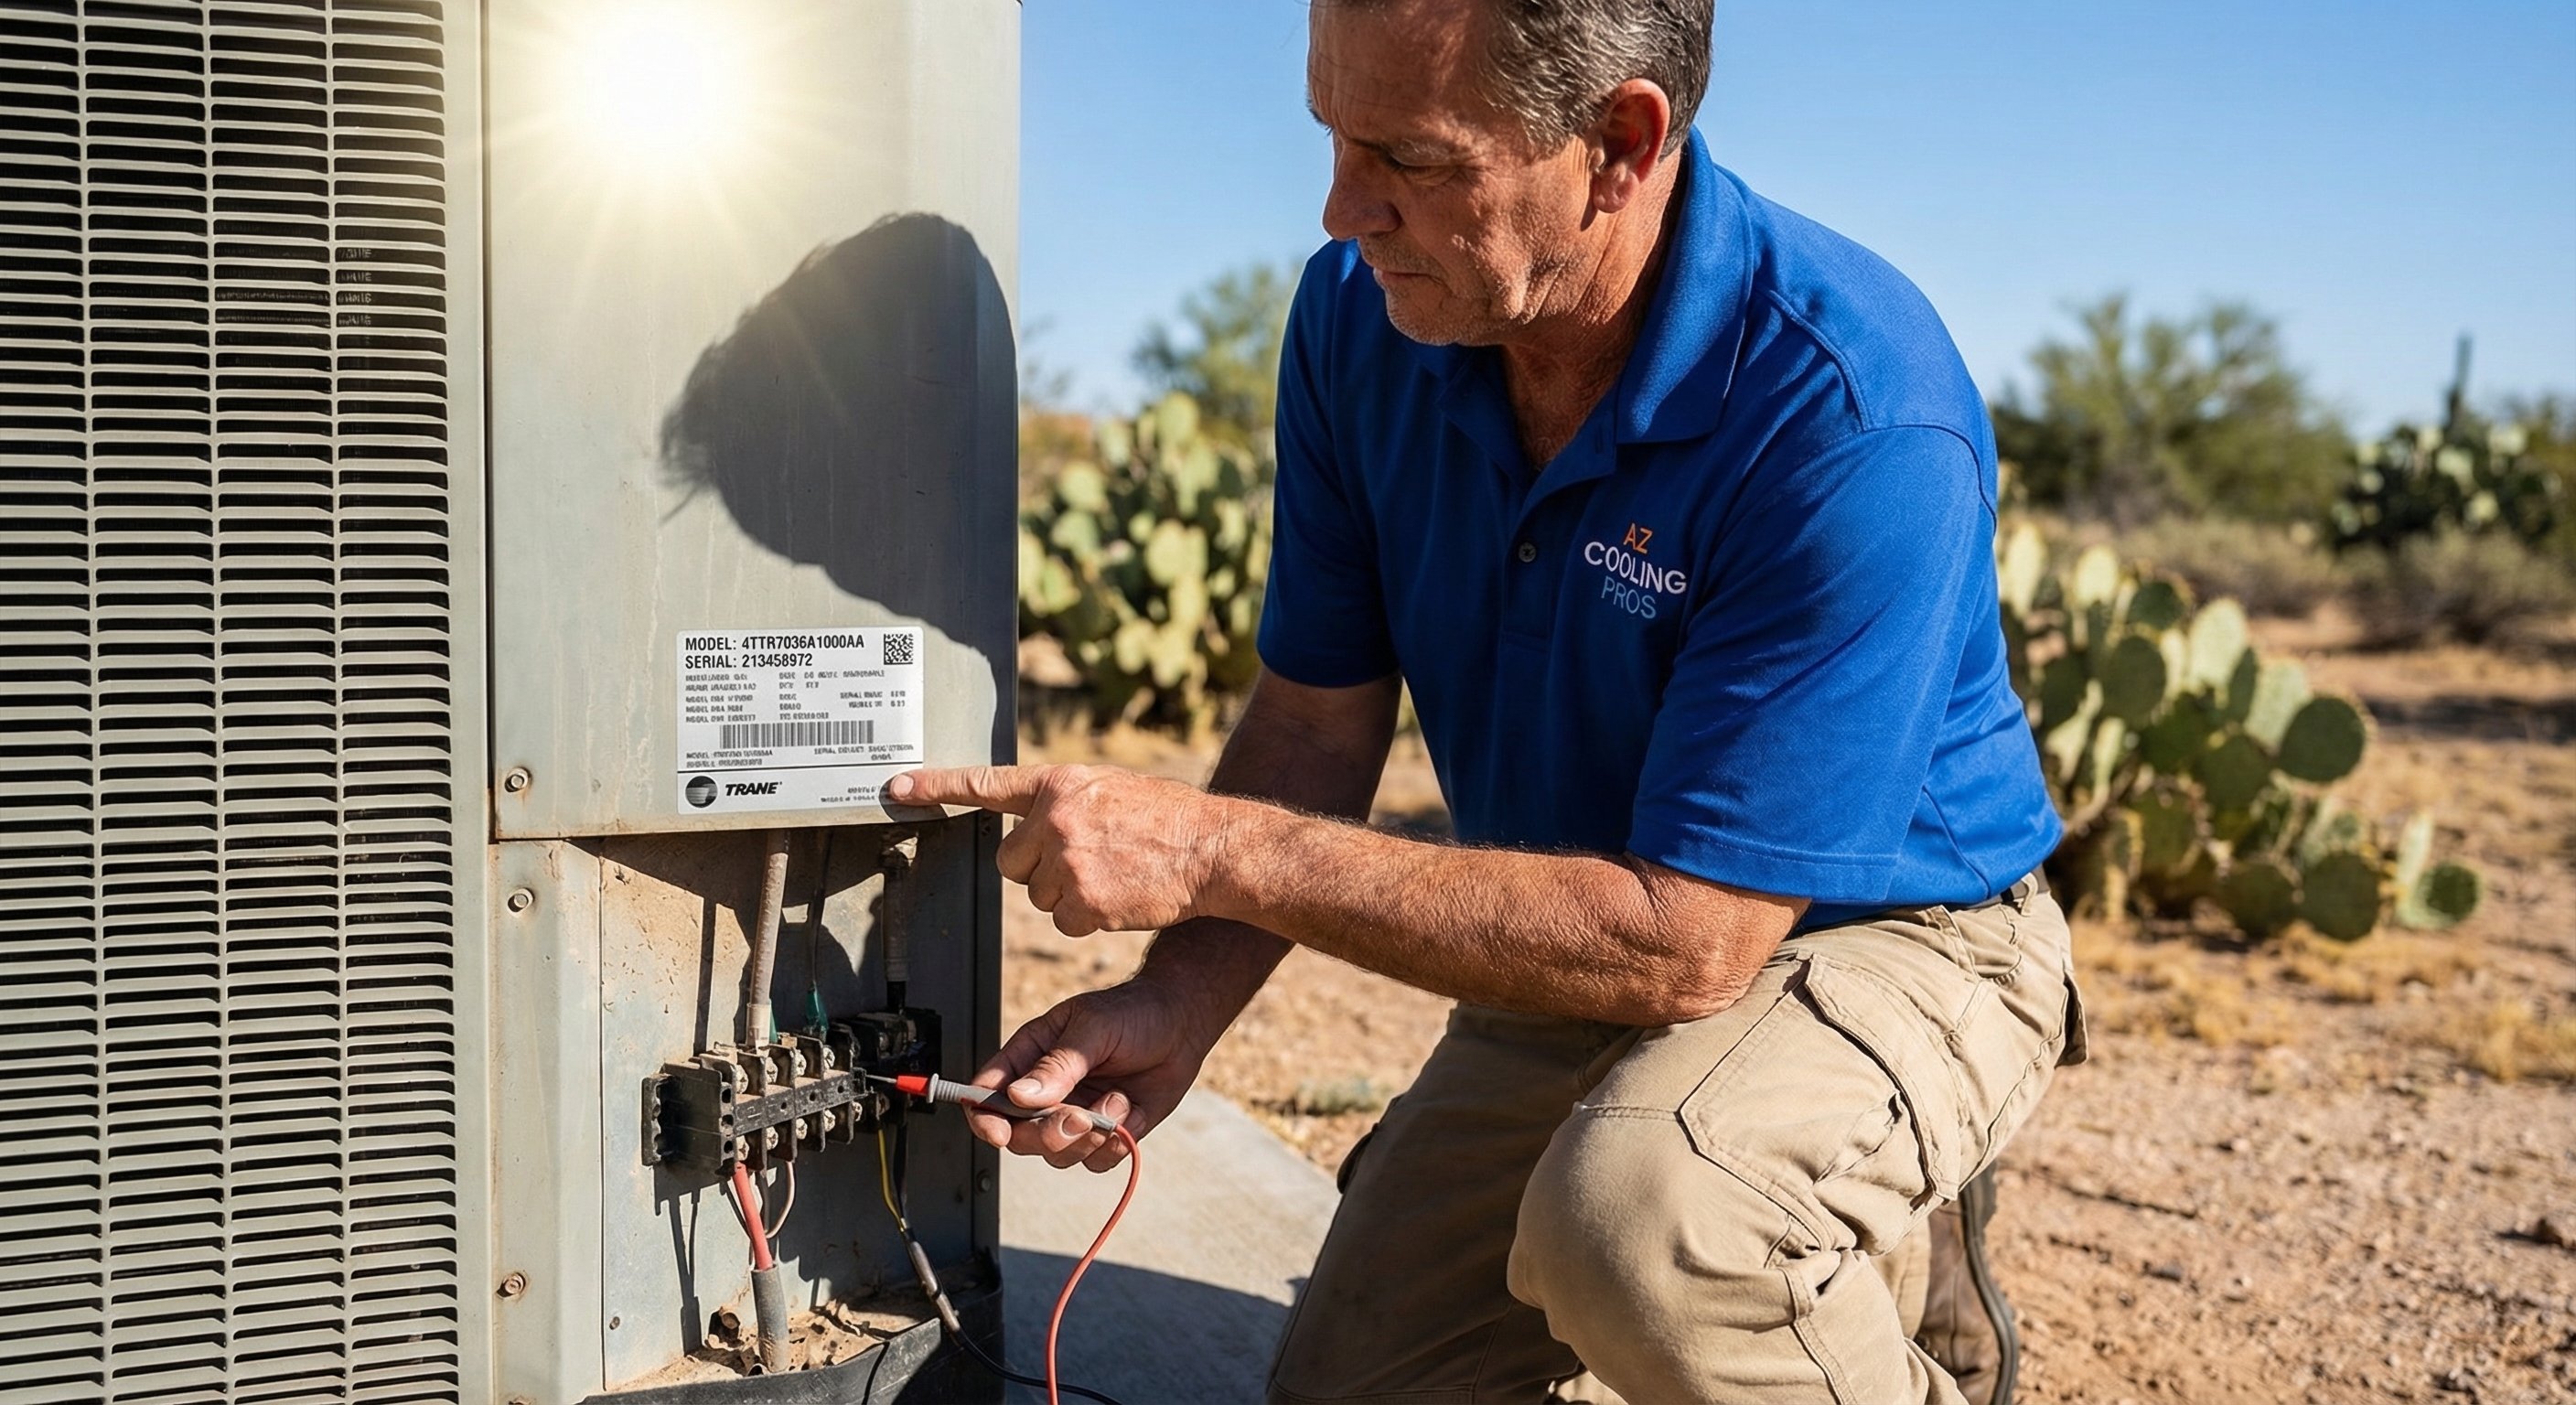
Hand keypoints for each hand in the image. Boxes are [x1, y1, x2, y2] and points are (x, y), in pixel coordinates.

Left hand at [889, 764, 1238, 936]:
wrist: (1214, 849)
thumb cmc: (1168, 818)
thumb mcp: (1111, 788)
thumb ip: (1066, 802)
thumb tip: (1035, 823)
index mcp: (1061, 783)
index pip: (987, 785)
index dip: (936, 787)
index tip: (896, 787)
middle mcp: (1057, 818)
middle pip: (1012, 863)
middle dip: (1039, 869)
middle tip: (1086, 860)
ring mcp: (1068, 860)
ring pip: (1038, 895)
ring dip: (1069, 894)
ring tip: (1114, 874)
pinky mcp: (1083, 901)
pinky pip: (1064, 922)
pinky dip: (1089, 919)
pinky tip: (1121, 898)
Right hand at [965, 977, 1216, 1170]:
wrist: (1182, 1024)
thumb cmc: (1133, 1013)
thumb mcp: (1093, 1028)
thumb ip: (1057, 1065)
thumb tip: (1017, 1096)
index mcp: (1029, 1057)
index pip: (986, 1094)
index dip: (984, 1118)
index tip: (999, 1132)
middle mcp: (1046, 1093)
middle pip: (1019, 1137)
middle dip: (1048, 1134)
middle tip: (1079, 1118)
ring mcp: (1075, 1115)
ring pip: (1058, 1155)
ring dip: (1088, 1139)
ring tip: (1117, 1101)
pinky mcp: (1106, 1134)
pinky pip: (1097, 1162)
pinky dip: (1115, 1145)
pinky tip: (1131, 1111)